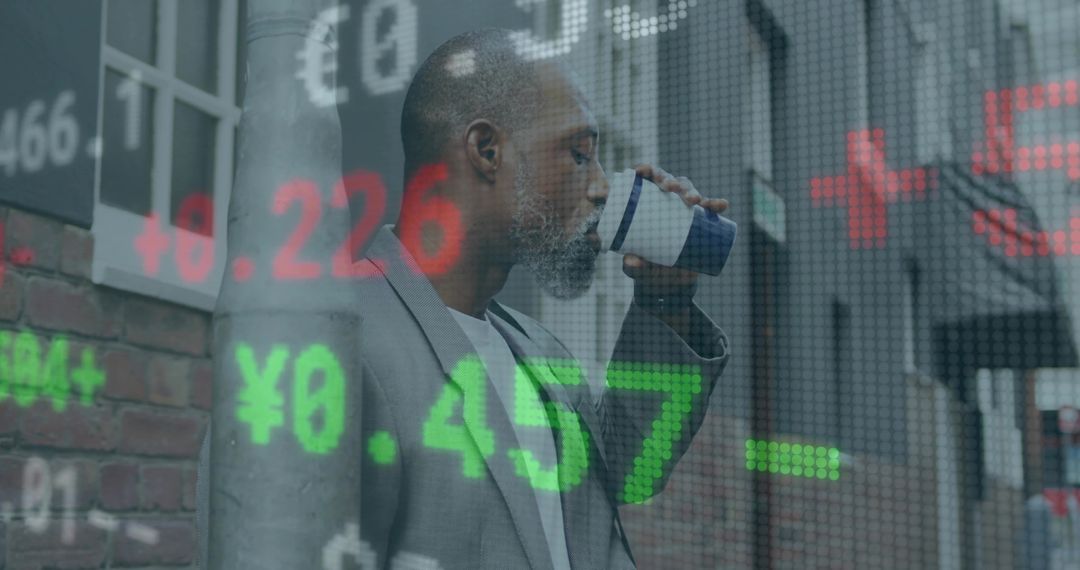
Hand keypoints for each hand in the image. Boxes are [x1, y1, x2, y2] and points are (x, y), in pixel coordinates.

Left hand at [621, 164, 728, 291]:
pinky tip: (722, 205)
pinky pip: (710, 209)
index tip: (643, 171)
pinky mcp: (700, 221)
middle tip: (670, 188)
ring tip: (695, 200)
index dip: (645, 169)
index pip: (645, 180)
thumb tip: (631, 261)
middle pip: (668, 181)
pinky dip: (716, 205)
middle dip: (670, 180)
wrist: (669, 283)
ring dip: (692, 191)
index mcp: (645, 204)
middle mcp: (665, 202)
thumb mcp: (637, 269)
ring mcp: (684, 210)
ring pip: (689, 191)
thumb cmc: (646, 269)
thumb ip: (632, 266)